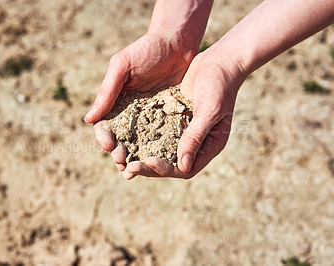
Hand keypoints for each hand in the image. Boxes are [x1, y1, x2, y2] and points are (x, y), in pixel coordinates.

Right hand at [85, 32, 197, 170]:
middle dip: (119, 153)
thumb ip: (107, 91)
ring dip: (135, 158)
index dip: (104, 138)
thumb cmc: (146, 50)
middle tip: (122, 161)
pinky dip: (157, 152)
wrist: (177, 43)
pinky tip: (158, 162)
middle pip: (120, 140)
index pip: (105, 126)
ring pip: (139, 144)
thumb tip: (88, 120)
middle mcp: (129, 114)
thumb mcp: (123, 66)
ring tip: (135, 170)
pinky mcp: (167, 119)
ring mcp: (148, 118)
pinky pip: (161, 139)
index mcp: (114, 103)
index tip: (109, 146)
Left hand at [122, 49, 246, 178]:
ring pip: (160, 151)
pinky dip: (141, 138)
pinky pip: (156, 133)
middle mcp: (195, 143)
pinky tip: (124, 138)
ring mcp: (182, 132)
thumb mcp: (209, 111)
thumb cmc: (220, 86)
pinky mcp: (172, 120)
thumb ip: (196, 137)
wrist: (218, 61)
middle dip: (148, 168)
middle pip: (169, 165)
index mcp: (209, 146)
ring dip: (142, 156)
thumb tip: (183, 167)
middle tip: (127, 169)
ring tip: (121, 159)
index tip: (147, 161)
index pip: (185, 170)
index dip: (165, 169)